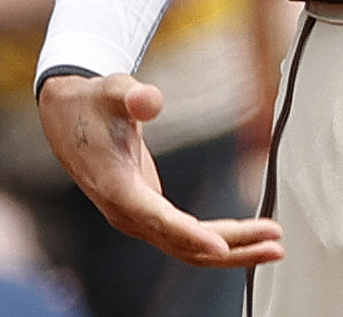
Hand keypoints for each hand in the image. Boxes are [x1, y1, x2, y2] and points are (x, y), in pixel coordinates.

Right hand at [40, 72, 283, 267]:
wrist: (67, 117)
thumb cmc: (93, 103)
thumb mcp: (111, 90)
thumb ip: (131, 95)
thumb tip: (149, 99)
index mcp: (116, 187)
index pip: (156, 218)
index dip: (189, 234)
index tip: (223, 247)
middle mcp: (126, 212)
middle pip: (182, 243)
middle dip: (231, 248)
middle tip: (276, 243)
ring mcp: (137, 217)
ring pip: (187, 248)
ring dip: (232, 251)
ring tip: (274, 246)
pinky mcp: (148, 213)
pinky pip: (185, 237)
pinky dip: (217, 240)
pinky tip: (247, 238)